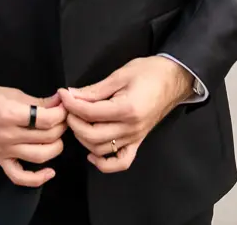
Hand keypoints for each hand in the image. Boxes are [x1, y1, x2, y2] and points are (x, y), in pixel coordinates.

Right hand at [0, 85, 67, 187]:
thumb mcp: (11, 92)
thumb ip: (37, 101)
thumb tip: (60, 102)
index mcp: (9, 114)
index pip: (47, 119)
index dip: (61, 112)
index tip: (64, 106)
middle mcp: (7, 135)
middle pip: (47, 137)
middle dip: (61, 126)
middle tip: (62, 118)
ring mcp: (3, 151)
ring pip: (39, 156)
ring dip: (55, 146)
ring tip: (56, 135)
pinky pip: (19, 177)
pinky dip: (37, 178)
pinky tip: (50, 172)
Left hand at [58, 56, 193, 172]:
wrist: (174, 78)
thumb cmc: (149, 72)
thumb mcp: (120, 75)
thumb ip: (94, 90)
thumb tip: (71, 95)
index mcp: (127, 109)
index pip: (90, 113)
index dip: (71, 104)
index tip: (63, 94)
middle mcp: (131, 128)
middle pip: (91, 135)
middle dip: (73, 122)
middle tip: (68, 108)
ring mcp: (135, 138)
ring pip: (100, 150)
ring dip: (83, 138)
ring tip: (78, 121)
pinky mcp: (138, 142)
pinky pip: (121, 162)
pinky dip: (104, 164)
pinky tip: (92, 153)